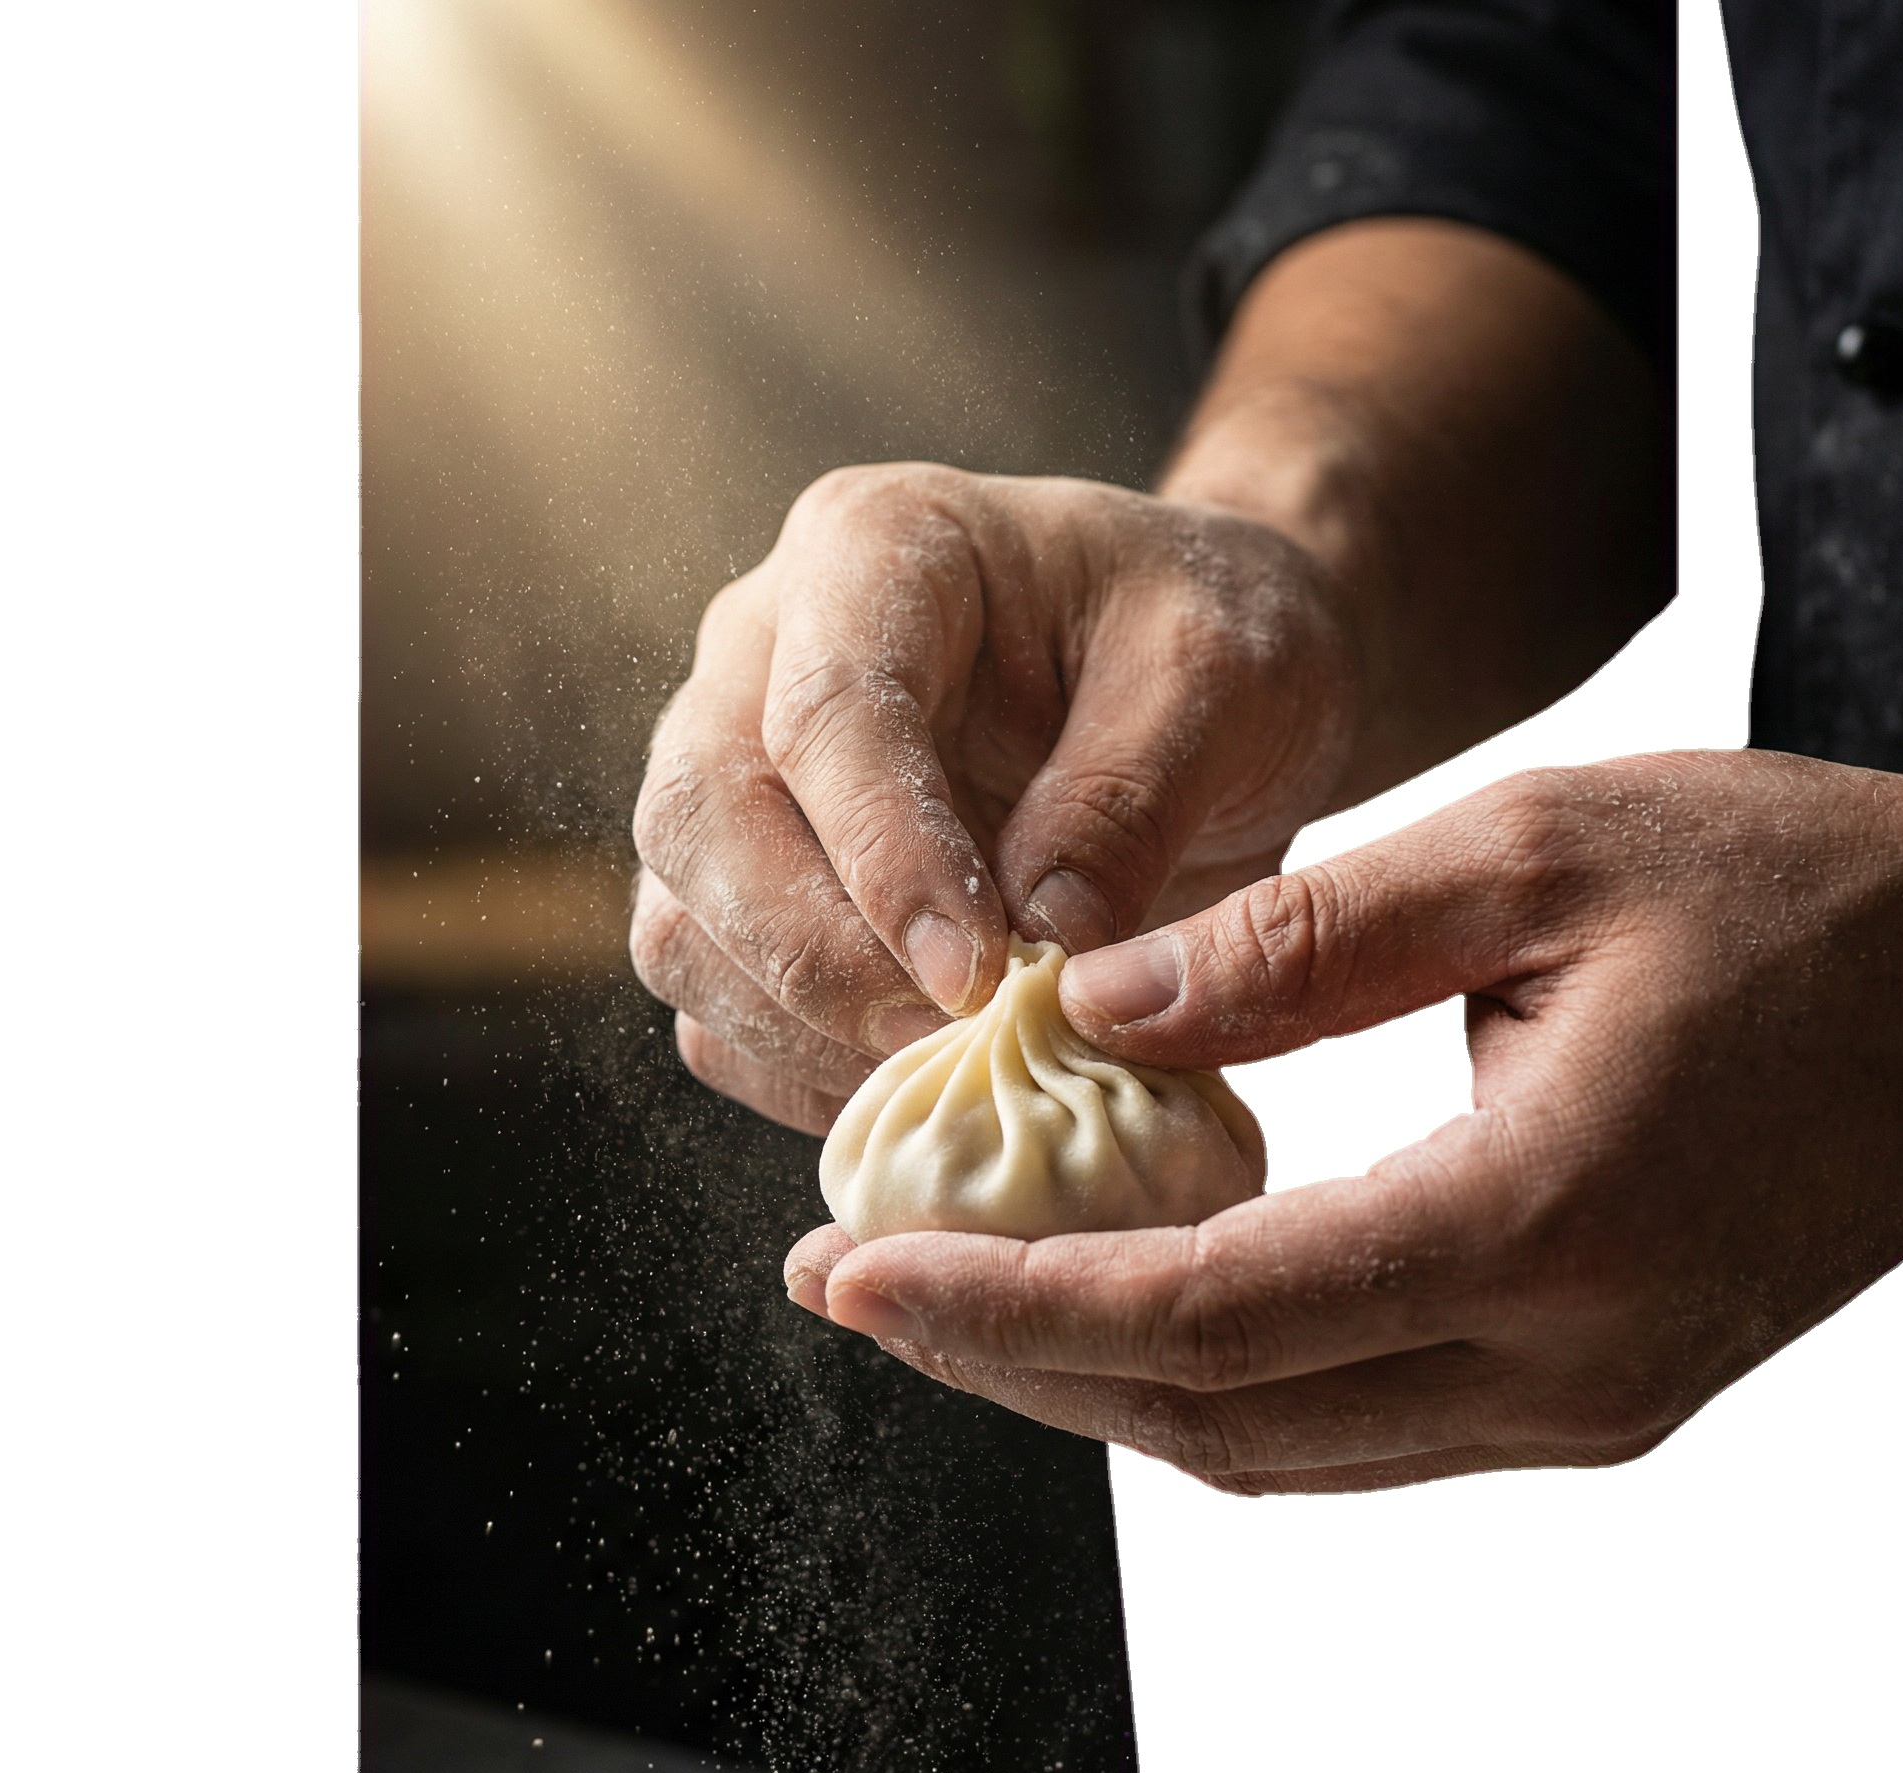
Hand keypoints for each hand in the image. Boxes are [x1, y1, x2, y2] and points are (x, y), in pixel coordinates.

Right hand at [630, 464, 1366, 1132]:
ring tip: (958, 1075)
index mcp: (871, 550)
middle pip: (702, 822)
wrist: (1202, 678)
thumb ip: (1128, 800)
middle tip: (963, 1040)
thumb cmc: (1210, 644)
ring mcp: (737, 780)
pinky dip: (799, 1076)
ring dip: (801, 1032)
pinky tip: (925, 1092)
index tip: (980, 979)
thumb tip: (1042, 951)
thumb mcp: (1220, 680)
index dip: (887, 862)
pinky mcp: (747, 896)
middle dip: (820, 960)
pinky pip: (717, 1012)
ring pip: (681, 928)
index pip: (823, 716)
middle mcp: (761, 656)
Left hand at [785, 752, 1902, 1495]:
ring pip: (1275, 1443)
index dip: (1010, 1306)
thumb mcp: (1541, 849)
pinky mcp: (1591, 1389)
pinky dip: (1212, 1371)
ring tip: (952, 1298)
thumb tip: (1097, 1001)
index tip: (847, 1274)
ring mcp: (1582, 1401)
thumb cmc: (1790, 891)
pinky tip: (1125, 1293)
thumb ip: (1306, 934)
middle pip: (1217, 1414)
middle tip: (852, 1288)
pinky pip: (1351, 1419)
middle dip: (1013, 1362)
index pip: (1210, 1313)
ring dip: (1100, 1380)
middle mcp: (1558, 1362)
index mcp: (1539, 1223)